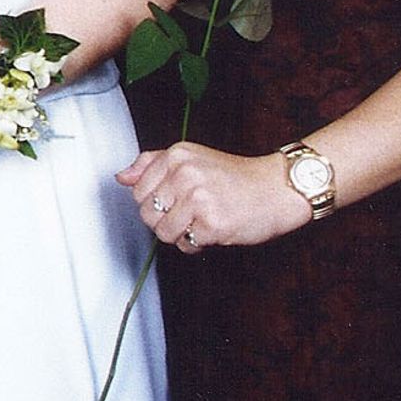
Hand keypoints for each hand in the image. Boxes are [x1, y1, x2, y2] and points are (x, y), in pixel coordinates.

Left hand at [116, 142, 307, 251]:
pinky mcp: (213, 224)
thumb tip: (121, 177)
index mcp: (176, 155)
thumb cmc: (235, 177)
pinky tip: (214, 230)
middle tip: (190, 214)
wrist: (279, 188)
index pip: (137, 191)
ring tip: (202, 222)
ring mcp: (198, 199)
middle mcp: (185, 174)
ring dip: (181, 234)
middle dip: (165, 221)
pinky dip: (197, 244)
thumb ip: (152, 164)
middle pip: (147, 214)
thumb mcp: (192, 158)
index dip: (154, 202)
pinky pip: (186, 245)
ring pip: (163, 233)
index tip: (175, 201)